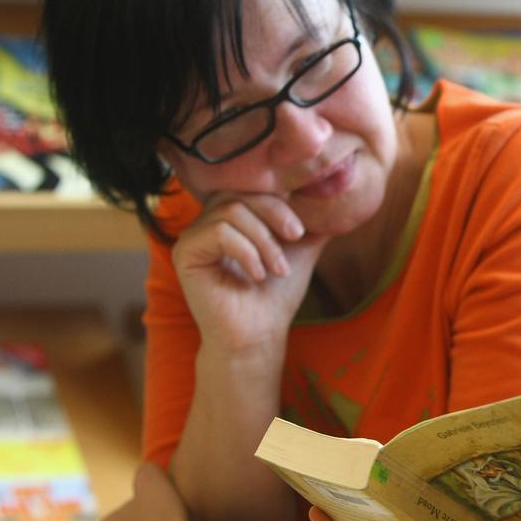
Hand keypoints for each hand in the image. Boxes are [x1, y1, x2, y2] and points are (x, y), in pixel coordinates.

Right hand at [172, 192, 327, 354]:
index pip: (253, 187)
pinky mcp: (185, 253)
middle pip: (240, 193)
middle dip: (274, 213)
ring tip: (278, 268)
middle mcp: (209, 222)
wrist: (260, 333)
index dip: (279, 201)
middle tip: (295, 238)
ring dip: (263, 239)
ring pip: (231, 211)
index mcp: (233, 217)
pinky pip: (218, 232)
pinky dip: (246, 251)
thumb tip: (336, 194)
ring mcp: (194, 236)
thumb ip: (313, 222)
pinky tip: (258, 274)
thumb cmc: (277, 294)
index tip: (300, 230)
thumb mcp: (301, 249)